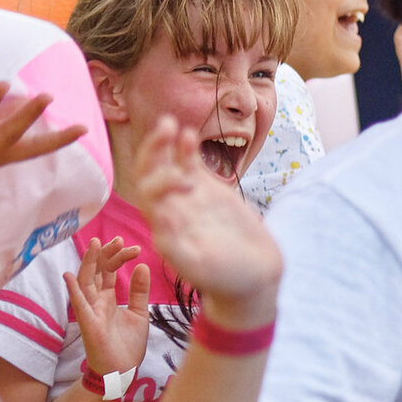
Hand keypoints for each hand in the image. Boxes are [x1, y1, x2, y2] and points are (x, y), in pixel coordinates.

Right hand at [67, 238, 152, 383]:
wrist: (122, 372)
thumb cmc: (127, 345)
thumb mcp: (139, 313)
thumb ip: (139, 291)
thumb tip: (143, 265)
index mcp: (108, 299)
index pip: (109, 271)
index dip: (118, 257)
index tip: (134, 247)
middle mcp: (96, 302)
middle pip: (96, 272)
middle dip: (105, 254)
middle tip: (118, 239)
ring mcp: (90, 312)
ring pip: (85, 283)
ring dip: (89, 264)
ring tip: (94, 244)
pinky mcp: (89, 325)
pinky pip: (79, 306)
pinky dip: (74, 291)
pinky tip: (70, 276)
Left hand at [118, 113, 281, 326]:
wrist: (253, 277)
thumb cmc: (226, 278)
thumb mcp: (200, 267)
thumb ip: (176, 246)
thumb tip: (160, 217)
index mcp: (164, 228)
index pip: (148, 195)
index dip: (160, 180)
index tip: (185, 181)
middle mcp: (172, 210)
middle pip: (151, 174)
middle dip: (153, 152)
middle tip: (164, 129)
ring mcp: (190, 199)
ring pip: (169, 166)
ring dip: (166, 145)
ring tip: (169, 123)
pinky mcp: (209, 193)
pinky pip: (192, 167)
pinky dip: (188, 151)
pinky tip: (189, 135)